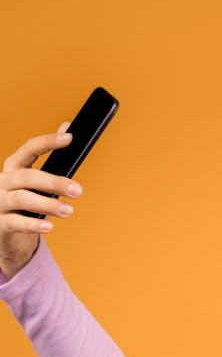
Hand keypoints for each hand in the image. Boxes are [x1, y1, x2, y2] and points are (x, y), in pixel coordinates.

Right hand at [0, 121, 81, 277]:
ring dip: (48, 204)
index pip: (29, 149)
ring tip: (69, 210)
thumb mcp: (33, 179)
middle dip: (54, 182)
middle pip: (28, 177)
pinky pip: (16, 222)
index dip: (48, 142)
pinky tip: (49, 226)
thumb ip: (48, 157)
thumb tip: (67, 127)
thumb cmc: (23, 201)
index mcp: (13, 167)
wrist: (3, 229)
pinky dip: (33, 224)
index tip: (69, 138)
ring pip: (22, 199)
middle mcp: (3, 181)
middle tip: (78, 190)